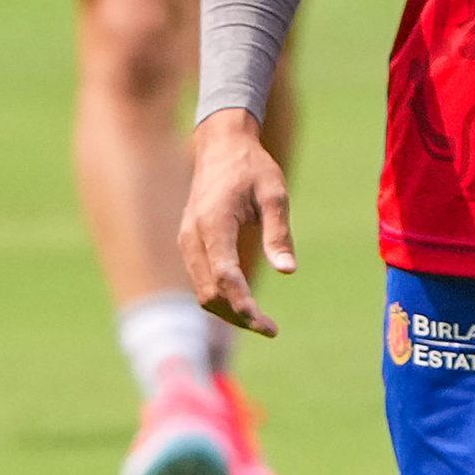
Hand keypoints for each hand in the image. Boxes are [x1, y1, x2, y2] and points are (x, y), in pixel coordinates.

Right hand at [178, 109, 296, 336]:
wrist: (221, 145)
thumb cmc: (251, 168)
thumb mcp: (274, 194)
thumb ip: (279, 232)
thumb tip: (288, 272)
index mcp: (213, 222)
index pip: (224, 276)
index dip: (243, 306)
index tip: (267, 326)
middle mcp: (192, 235)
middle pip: (209, 293)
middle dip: (238, 316)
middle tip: (271, 329)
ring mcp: (186, 240)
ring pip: (201, 292)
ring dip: (229, 311)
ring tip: (262, 321)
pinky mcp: (188, 244)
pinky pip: (200, 281)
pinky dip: (220, 298)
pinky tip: (244, 302)